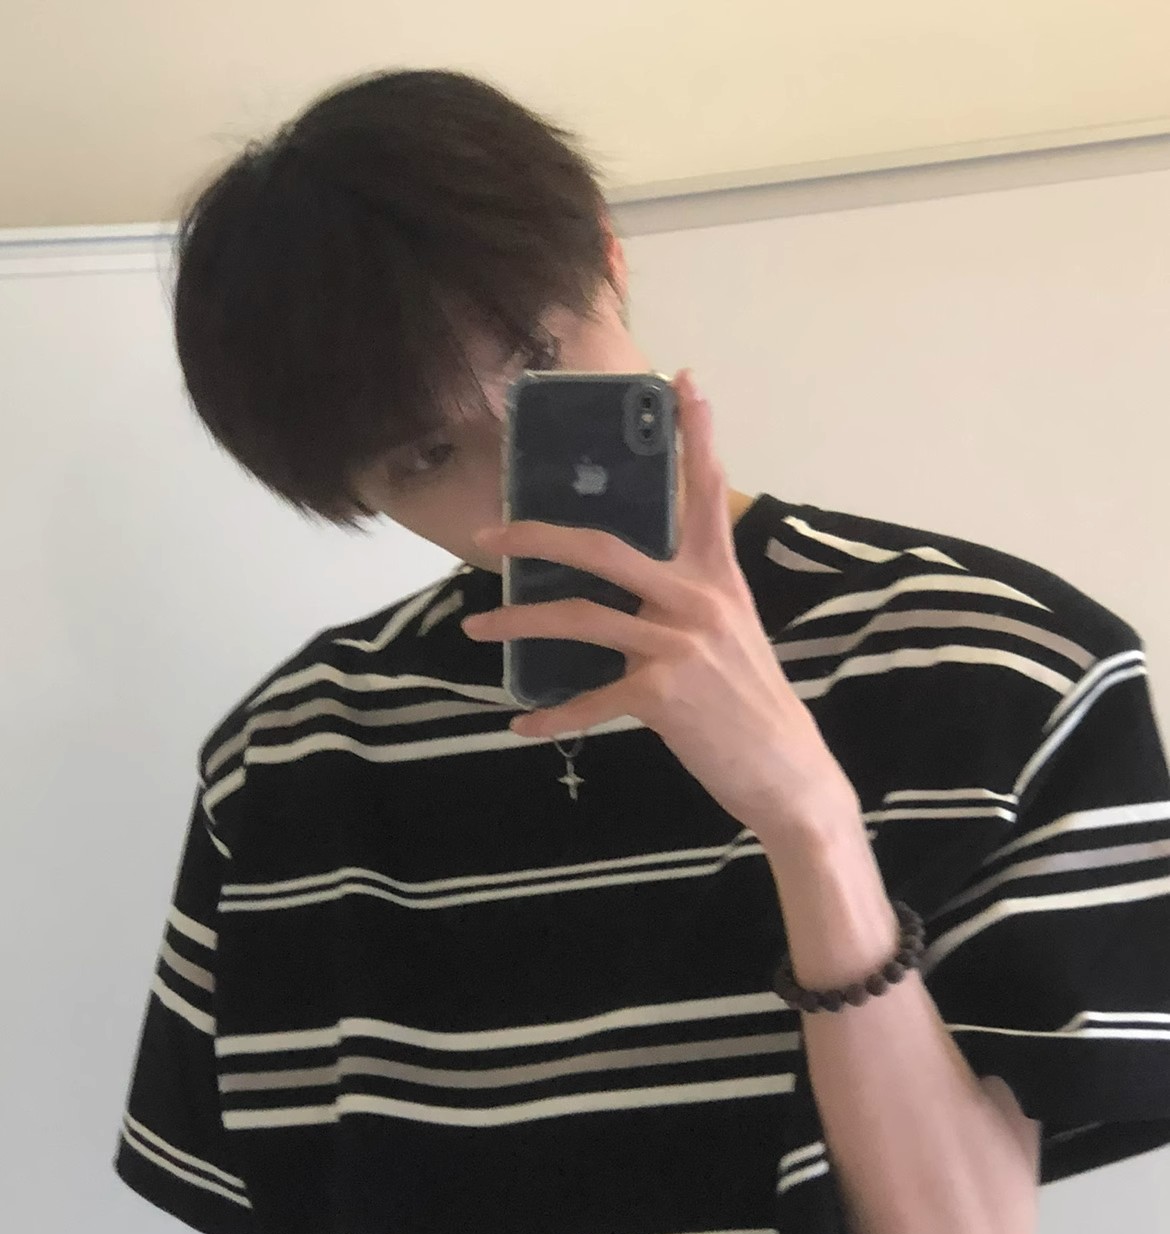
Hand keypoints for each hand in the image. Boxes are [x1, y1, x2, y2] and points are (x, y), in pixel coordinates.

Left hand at [462, 369, 855, 842]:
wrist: (786, 771)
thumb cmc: (752, 704)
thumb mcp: (732, 633)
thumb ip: (688, 601)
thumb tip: (630, 590)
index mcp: (717, 577)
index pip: (705, 493)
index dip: (696, 435)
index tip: (685, 381)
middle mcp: (697, 600)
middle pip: (603, 548)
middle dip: (536, 536)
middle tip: (487, 535)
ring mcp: (678, 644)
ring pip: (578, 617)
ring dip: (518, 624)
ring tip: (476, 629)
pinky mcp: (661, 693)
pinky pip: (588, 701)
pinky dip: (552, 719)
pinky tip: (523, 727)